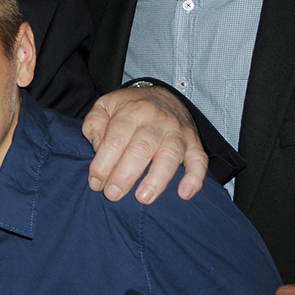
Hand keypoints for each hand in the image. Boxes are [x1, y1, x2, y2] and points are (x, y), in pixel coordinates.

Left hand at [82, 86, 206, 203]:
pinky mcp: (194, 144)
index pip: (115, 140)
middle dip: (125, 175)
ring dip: (156, 179)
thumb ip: (95, 124)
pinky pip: (199, 161)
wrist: (163, 96)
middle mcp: (157, 121)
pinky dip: (195, 178)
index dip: (103, 163)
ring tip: (143, 198)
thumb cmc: (129, 107)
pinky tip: (184, 194)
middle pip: (141, 149)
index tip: (95, 183)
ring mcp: (178, 133)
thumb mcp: (105, 106)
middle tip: (113, 195)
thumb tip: (97, 147)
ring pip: (169, 156)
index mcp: (132, 111)